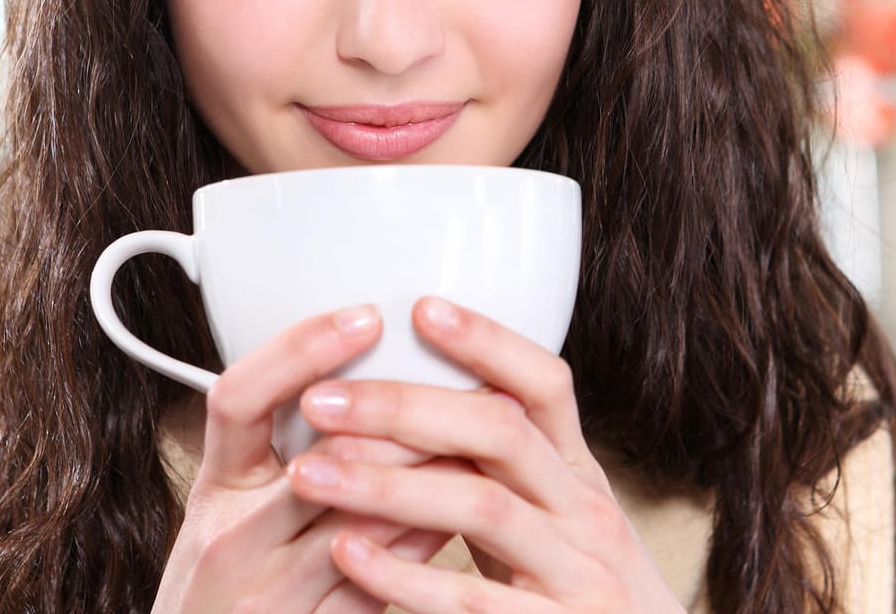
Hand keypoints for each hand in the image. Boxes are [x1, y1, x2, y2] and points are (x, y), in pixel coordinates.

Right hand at [152, 304, 454, 613]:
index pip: (240, 397)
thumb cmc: (232, 587)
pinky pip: (381, 582)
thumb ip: (281, 453)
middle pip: (324, 460)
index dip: (300, 350)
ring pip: (365, 521)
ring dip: (430, 476)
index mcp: (216, 489)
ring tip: (483, 436)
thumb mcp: (234, 512)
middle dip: (402, 420)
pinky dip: (425, 542)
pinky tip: (459, 513)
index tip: (367, 317)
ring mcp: (269, 596)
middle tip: (468, 381)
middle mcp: (231, 540)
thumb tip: (370, 380)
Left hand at [285, 297, 686, 612]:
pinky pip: (474, 600)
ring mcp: (577, 573)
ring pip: (483, 507)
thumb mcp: (555, 520)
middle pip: (501, 432)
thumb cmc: (577, 593)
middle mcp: (585, 512)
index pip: (546, 385)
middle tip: (321, 401)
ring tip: (310, 474)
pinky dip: (406, 577)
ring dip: (388, 488)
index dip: (488, 341)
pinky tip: (348, 556)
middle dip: (405, 408)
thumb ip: (500, 470)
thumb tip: (414, 403)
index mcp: (579, 475)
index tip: (419, 310)